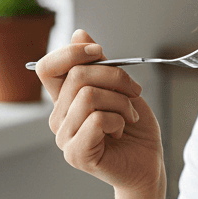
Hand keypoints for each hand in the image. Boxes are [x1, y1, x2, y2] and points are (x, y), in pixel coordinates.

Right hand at [35, 29, 164, 195]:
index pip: (48, 67)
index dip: (72, 52)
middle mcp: (58, 118)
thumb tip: (79, 33)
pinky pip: (96, 120)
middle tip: (133, 93)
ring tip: (129, 117)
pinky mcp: (76, 154)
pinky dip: (117, 121)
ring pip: (88, 96)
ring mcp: (64, 138)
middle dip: (114, 78)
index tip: (100, 51)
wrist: (149, 165)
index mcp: (64, 100)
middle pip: (76, 76)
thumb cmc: (136, 130)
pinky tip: (121, 133)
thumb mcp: (121, 89)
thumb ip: (98, 65)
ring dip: (120, 103)